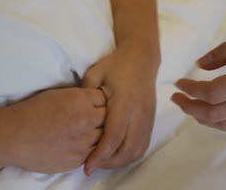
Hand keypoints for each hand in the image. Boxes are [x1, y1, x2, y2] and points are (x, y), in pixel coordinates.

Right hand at [4, 88, 106, 173]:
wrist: (14, 136)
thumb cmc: (33, 111)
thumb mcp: (60, 94)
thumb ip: (81, 97)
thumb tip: (96, 100)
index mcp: (81, 100)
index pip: (106, 98)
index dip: (103, 101)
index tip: (99, 103)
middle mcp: (86, 120)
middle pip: (110, 118)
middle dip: (107, 117)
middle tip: (98, 118)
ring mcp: (84, 142)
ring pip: (106, 137)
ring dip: (102, 135)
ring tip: (90, 132)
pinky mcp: (79, 159)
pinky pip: (94, 153)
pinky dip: (93, 149)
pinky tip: (83, 144)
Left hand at [82, 46, 156, 175]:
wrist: (142, 58)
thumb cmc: (116, 65)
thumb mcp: (94, 74)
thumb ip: (85, 96)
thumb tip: (75, 117)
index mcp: (124, 103)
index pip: (113, 137)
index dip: (100, 155)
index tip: (87, 167)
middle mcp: (139, 114)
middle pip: (127, 150)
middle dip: (109, 163)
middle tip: (92, 165)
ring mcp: (148, 119)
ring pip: (137, 151)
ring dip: (120, 161)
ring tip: (103, 161)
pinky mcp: (151, 121)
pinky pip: (143, 146)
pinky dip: (130, 155)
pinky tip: (116, 153)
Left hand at [172, 22, 225, 130]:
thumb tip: (198, 64)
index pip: (212, 94)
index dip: (190, 90)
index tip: (178, 83)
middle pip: (214, 114)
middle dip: (189, 107)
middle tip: (175, 97)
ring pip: (225, 124)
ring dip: (201, 118)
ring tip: (188, 106)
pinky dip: (218, 121)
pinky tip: (210, 112)